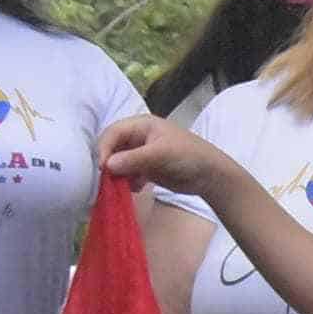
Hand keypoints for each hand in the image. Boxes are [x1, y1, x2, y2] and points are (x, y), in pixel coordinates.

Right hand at [96, 113, 239, 202]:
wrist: (210, 175)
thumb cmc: (188, 155)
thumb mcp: (160, 154)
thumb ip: (134, 159)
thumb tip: (107, 165)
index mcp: (142, 125)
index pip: (113, 132)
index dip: (104, 147)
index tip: (102, 167)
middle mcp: (139, 137)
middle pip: (113, 147)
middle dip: (108, 163)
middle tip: (106, 180)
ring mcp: (142, 154)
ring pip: (118, 163)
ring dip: (117, 175)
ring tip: (120, 187)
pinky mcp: (146, 169)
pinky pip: (128, 175)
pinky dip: (128, 182)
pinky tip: (136, 188)